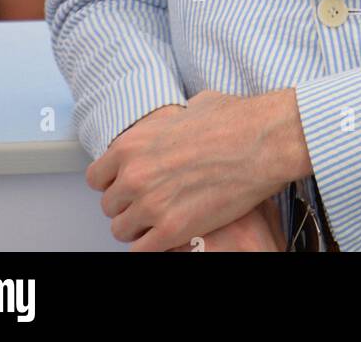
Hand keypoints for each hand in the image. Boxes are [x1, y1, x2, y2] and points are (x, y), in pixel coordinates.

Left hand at [87, 89, 306, 251]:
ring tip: (161, 221)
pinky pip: (142, 252)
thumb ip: (170, 123)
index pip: (98, 177)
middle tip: (149, 203)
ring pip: (122, 231)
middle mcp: (134, 175)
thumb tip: (178, 120)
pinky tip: (169, 236)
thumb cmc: (234, 120)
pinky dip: (152, 246)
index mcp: (132, 144)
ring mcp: (151, 204)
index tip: (127, 185)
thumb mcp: (190, 108)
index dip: (114, 182)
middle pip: (110, 206)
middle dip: (128, 205)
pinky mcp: (172, 229)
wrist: (262, 141)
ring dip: (139, 228)